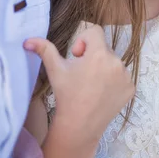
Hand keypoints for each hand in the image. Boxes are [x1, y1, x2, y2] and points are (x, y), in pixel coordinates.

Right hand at [24, 25, 134, 145]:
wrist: (79, 126)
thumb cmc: (66, 95)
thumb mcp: (55, 70)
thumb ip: (44, 49)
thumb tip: (27, 40)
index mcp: (99, 54)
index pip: (95, 31)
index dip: (83, 41)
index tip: (77, 57)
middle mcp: (116, 62)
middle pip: (103, 48)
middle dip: (92, 56)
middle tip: (82, 75)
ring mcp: (126, 76)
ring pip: (112, 61)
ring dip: (103, 68)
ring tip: (91, 85)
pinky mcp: (131, 88)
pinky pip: (122, 75)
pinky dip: (113, 80)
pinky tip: (102, 92)